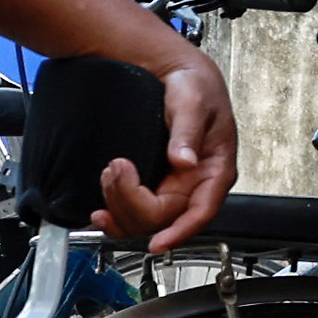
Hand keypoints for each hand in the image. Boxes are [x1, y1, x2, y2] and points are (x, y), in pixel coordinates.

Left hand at [95, 51, 232, 251]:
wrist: (178, 75)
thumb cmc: (195, 86)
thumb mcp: (192, 103)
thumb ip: (187, 132)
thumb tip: (184, 161)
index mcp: (215, 170)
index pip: (201, 212)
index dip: (179, 231)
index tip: (157, 243)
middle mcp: (196, 184)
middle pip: (164, 217)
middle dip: (132, 201)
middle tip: (115, 169)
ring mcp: (175, 187)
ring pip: (147, 220)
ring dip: (120, 205)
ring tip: (109, 174)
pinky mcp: (157, 185)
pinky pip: (138, 212)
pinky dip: (117, 214)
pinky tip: (102, 209)